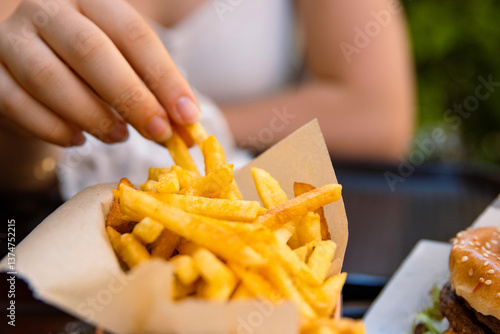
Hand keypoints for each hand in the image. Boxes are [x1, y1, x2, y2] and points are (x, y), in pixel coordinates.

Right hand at [0, 0, 199, 146]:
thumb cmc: (89, 67)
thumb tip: (187, 128)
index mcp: (93, 1)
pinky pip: (16, 103)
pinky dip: (50, 127)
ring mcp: (12, 38)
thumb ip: (153, 91)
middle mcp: (49, 10)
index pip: (134, 34)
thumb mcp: (124, 66)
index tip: (188, 117)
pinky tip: (77, 139)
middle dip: (132, 98)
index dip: (164, 78)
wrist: (31, 65)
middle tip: (159, 132)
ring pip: (49, 78)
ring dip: (91, 115)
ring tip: (118, 137)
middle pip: (91, 51)